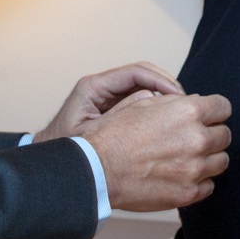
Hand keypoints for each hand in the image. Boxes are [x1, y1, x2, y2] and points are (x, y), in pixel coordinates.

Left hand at [34, 61, 182, 142]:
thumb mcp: (91, 136)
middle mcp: (103, 88)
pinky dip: (158, 109)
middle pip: (144, 75)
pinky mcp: (116, 110)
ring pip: (147, 87)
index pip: (135, 72)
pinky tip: (170, 124)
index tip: (177, 95)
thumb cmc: (66, 152)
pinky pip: (143, 102)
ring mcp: (111, 97)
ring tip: (181, 114)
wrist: (53, 166)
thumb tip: (150, 100)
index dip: (160, 80)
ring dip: (166, 98)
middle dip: (167, 86)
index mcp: (94, 88)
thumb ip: (118, 117)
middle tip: (186, 104)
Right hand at [80, 93, 231, 211]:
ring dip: (208, 158)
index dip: (214, 111)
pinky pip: (209, 185)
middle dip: (211, 134)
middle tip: (193, 139)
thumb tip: (193, 103)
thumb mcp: (143, 104)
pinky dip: (199, 181)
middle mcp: (197, 139)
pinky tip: (182, 176)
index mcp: (188, 112)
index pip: (223, 107)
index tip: (208, 117)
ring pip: (221, 161)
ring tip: (188, 158)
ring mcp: (195, 168)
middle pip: (224, 134)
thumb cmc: (115, 136)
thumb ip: (174, 103)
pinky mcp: (188, 193)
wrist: (98, 170)